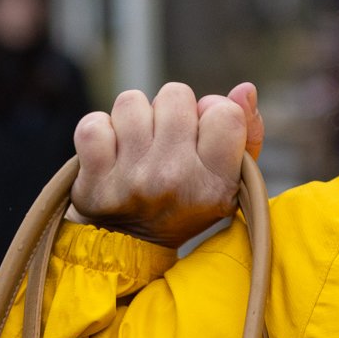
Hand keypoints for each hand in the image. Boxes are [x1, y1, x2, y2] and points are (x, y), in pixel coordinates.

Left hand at [72, 82, 263, 248]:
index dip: (211, 112)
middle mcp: (175, 179)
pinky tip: (108, 152)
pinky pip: (93, 124)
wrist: (128, 248)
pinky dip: (99, 131)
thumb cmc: (183, 203)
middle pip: (175, 95)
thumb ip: (245, 134)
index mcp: (215, 184)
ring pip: (131, 101)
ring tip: (136, 146)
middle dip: (168, 111)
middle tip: (164, 142)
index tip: (200, 134)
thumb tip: (244, 89)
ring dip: (132, 118)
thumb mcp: (225, 180)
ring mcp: (132, 179)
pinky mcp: (95, 181)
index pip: (225, 113)